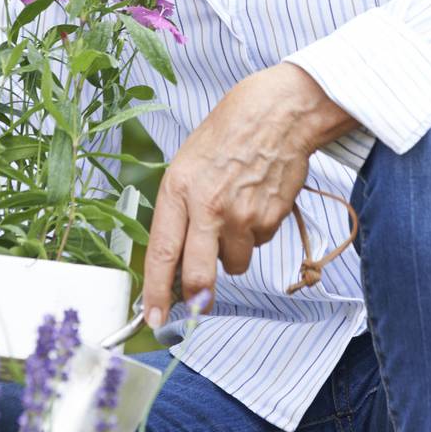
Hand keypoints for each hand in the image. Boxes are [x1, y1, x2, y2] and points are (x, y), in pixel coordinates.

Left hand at [141, 64, 355, 328]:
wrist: (278, 113)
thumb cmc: (229, 134)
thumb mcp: (187, 164)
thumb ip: (179, 209)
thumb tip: (175, 255)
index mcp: (178, 189)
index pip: (162, 253)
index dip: (155, 293)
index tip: (152, 318)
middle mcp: (208, 207)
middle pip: (199, 276)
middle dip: (198, 296)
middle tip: (198, 302)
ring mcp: (242, 216)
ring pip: (234, 262)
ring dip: (232, 251)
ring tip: (235, 213)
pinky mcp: (270, 219)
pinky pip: (257, 244)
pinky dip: (255, 233)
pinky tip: (255, 202)